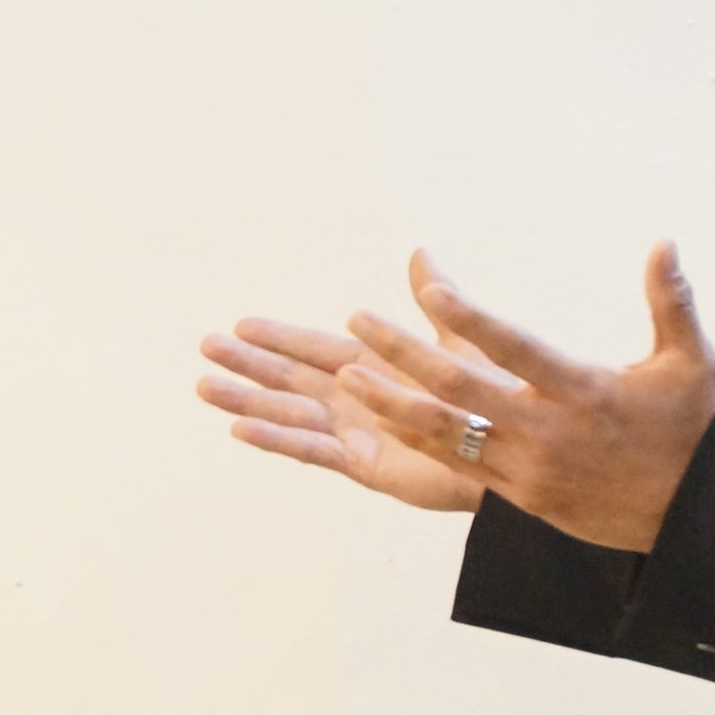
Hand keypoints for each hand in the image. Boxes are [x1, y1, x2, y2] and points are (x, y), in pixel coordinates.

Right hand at [197, 318, 484, 511]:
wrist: (508, 449)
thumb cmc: (488, 399)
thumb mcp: (456, 342)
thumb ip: (436, 297)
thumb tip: (420, 250)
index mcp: (375, 368)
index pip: (316, 349)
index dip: (280, 338)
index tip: (241, 323)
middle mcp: (358, 400)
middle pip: (292, 379)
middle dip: (251, 364)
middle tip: (207, 347)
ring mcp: (356, 434)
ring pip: (292, 414)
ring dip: (249, 401)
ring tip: (206, 387)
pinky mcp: (363, 464)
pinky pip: (313, 450)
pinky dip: (278, 438)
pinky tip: (241, 428)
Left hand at [336, 245, 714, 552]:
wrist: (688, 516)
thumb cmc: (688, 427)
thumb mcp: (691, 362)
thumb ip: (671, 301)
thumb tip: (664, 242)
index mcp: (586, 390)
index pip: (516, 348)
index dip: (471, 319)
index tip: (430, 291)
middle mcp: (549, 429)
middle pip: (461, 388)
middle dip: (403, 353)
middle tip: (358, 320)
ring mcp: (529, 467)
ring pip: (446, 432)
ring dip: (392, 402)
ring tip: (348, 377)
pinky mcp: (519, 495)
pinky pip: (457, 464)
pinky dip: (419, 436)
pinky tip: (386, 416)